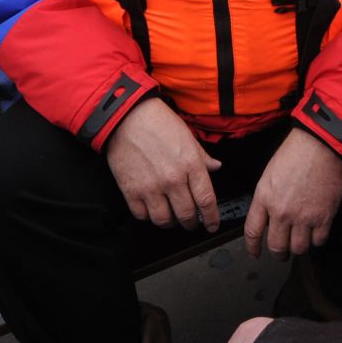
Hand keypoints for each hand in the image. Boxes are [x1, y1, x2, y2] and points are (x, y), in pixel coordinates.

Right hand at [104, 97, 221, 230]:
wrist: (125, 117)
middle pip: (186, 215)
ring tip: (171, 217)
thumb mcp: (187, 136)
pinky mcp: (131, 190)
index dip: (211, 218)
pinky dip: (148, 216)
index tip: (212, 225)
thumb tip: (216, 167)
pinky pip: (142, 215)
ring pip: (164, 220)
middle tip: (191, 222)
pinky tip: (151, 209)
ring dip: (170, 222)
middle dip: (191, 223)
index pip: (206, 200)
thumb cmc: (158, 122)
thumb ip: (202, 157)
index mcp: (191, 164)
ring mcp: (151, 187)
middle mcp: (172, 179)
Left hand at [245, 128, 341, 258]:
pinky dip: (317, 241)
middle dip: (279, 254)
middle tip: (282, 253)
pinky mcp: (323, 217)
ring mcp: (303, 216)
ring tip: (301, 243)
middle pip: (276, 246)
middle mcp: (281, 212)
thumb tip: (268, 217)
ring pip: (298, 248)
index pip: (252, 232)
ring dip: (299, 248)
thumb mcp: (269, 175)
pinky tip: (316, 233)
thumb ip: (266, 198)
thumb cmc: (295, 153)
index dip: (252, 247)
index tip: (255, 254)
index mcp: (264, 198)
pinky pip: (319, 241)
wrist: (320, 145)